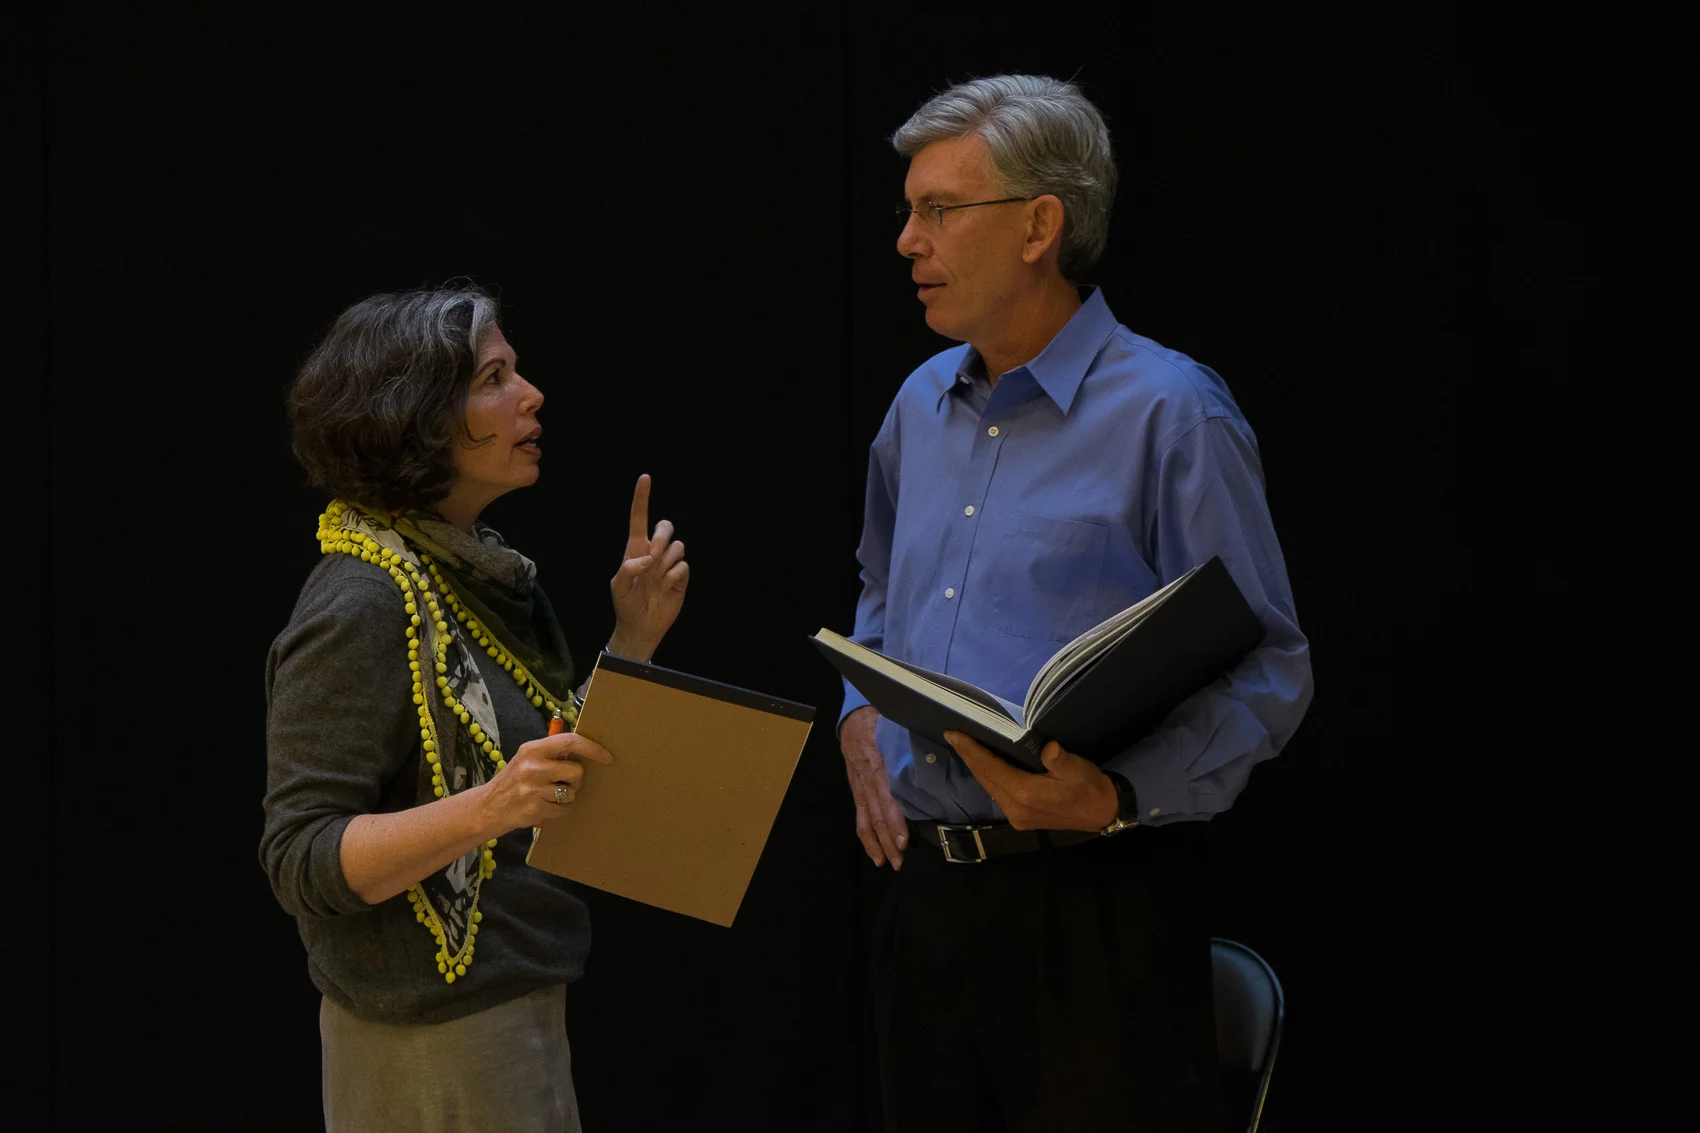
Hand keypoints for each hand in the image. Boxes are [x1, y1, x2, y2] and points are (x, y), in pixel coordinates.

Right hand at [477, 731, 613, 834]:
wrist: (487, 807)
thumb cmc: (513, 781)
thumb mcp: (526, 759)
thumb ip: (550, 753)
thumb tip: (584, 750)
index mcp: (532, 749)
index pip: (570, 742)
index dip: (592, 748)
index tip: (607, 756)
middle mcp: (532, 767)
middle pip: (576, 771)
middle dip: (576, 779)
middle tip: (564, 783)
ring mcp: (533, 789)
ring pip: (572, 792)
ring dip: (567, 797)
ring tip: (549, 796)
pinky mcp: (535, 809)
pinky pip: (564, 809)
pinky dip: (559, 810)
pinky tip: (545, 807)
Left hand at [609, 474, 689, 659]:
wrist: (641, 627)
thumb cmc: (626, 605)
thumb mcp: (618, 587)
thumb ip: (628, 568)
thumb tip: (647, 559)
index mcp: (635, 550)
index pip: (639, 519)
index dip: (642, 499)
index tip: (645, 478)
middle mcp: (654, 553)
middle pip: (665, 526)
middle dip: (662, 536)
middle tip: (653, 556)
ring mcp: (668, 565)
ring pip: (677, 547)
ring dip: (666, 561)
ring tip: (657, 579)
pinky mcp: (681, 577)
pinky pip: (683, 566)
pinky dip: (674, 576)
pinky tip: (666, 587)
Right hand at [841, 706, 907, 868]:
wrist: (853, 719)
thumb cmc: (881, 722)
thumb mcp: (897, 728)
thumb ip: (914, 743)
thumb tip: (945, 748)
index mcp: (881, 766)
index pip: (888, 799)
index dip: (895, 821)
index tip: (904, 839)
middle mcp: (869, 781)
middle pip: (878, 816)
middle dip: (889, 841)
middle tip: (900, 861)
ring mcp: (861, 788)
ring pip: (868, 821)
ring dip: (877, 844)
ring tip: (888, 863)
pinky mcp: (856, 792)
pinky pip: (860, 818)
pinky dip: (866, 837)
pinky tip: (874, 854)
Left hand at [943, 731, 1117, 832]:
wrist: (1103, 813)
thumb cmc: (1090, 788)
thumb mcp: (1078, 769)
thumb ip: (1060, 759)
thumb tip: (1047, 748)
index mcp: (1026, 794)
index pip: (991, 768)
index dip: (971, 750)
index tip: (954, 734)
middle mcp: (1015, 808)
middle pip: (985, 777)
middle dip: (968, 756)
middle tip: (952, 734)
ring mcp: (1016, 815)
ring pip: (989, 786)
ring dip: (976, 766)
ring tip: (963, 745)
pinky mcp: (1020, 817)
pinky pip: (997, 792)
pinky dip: (988, 776)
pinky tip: (984, 763)